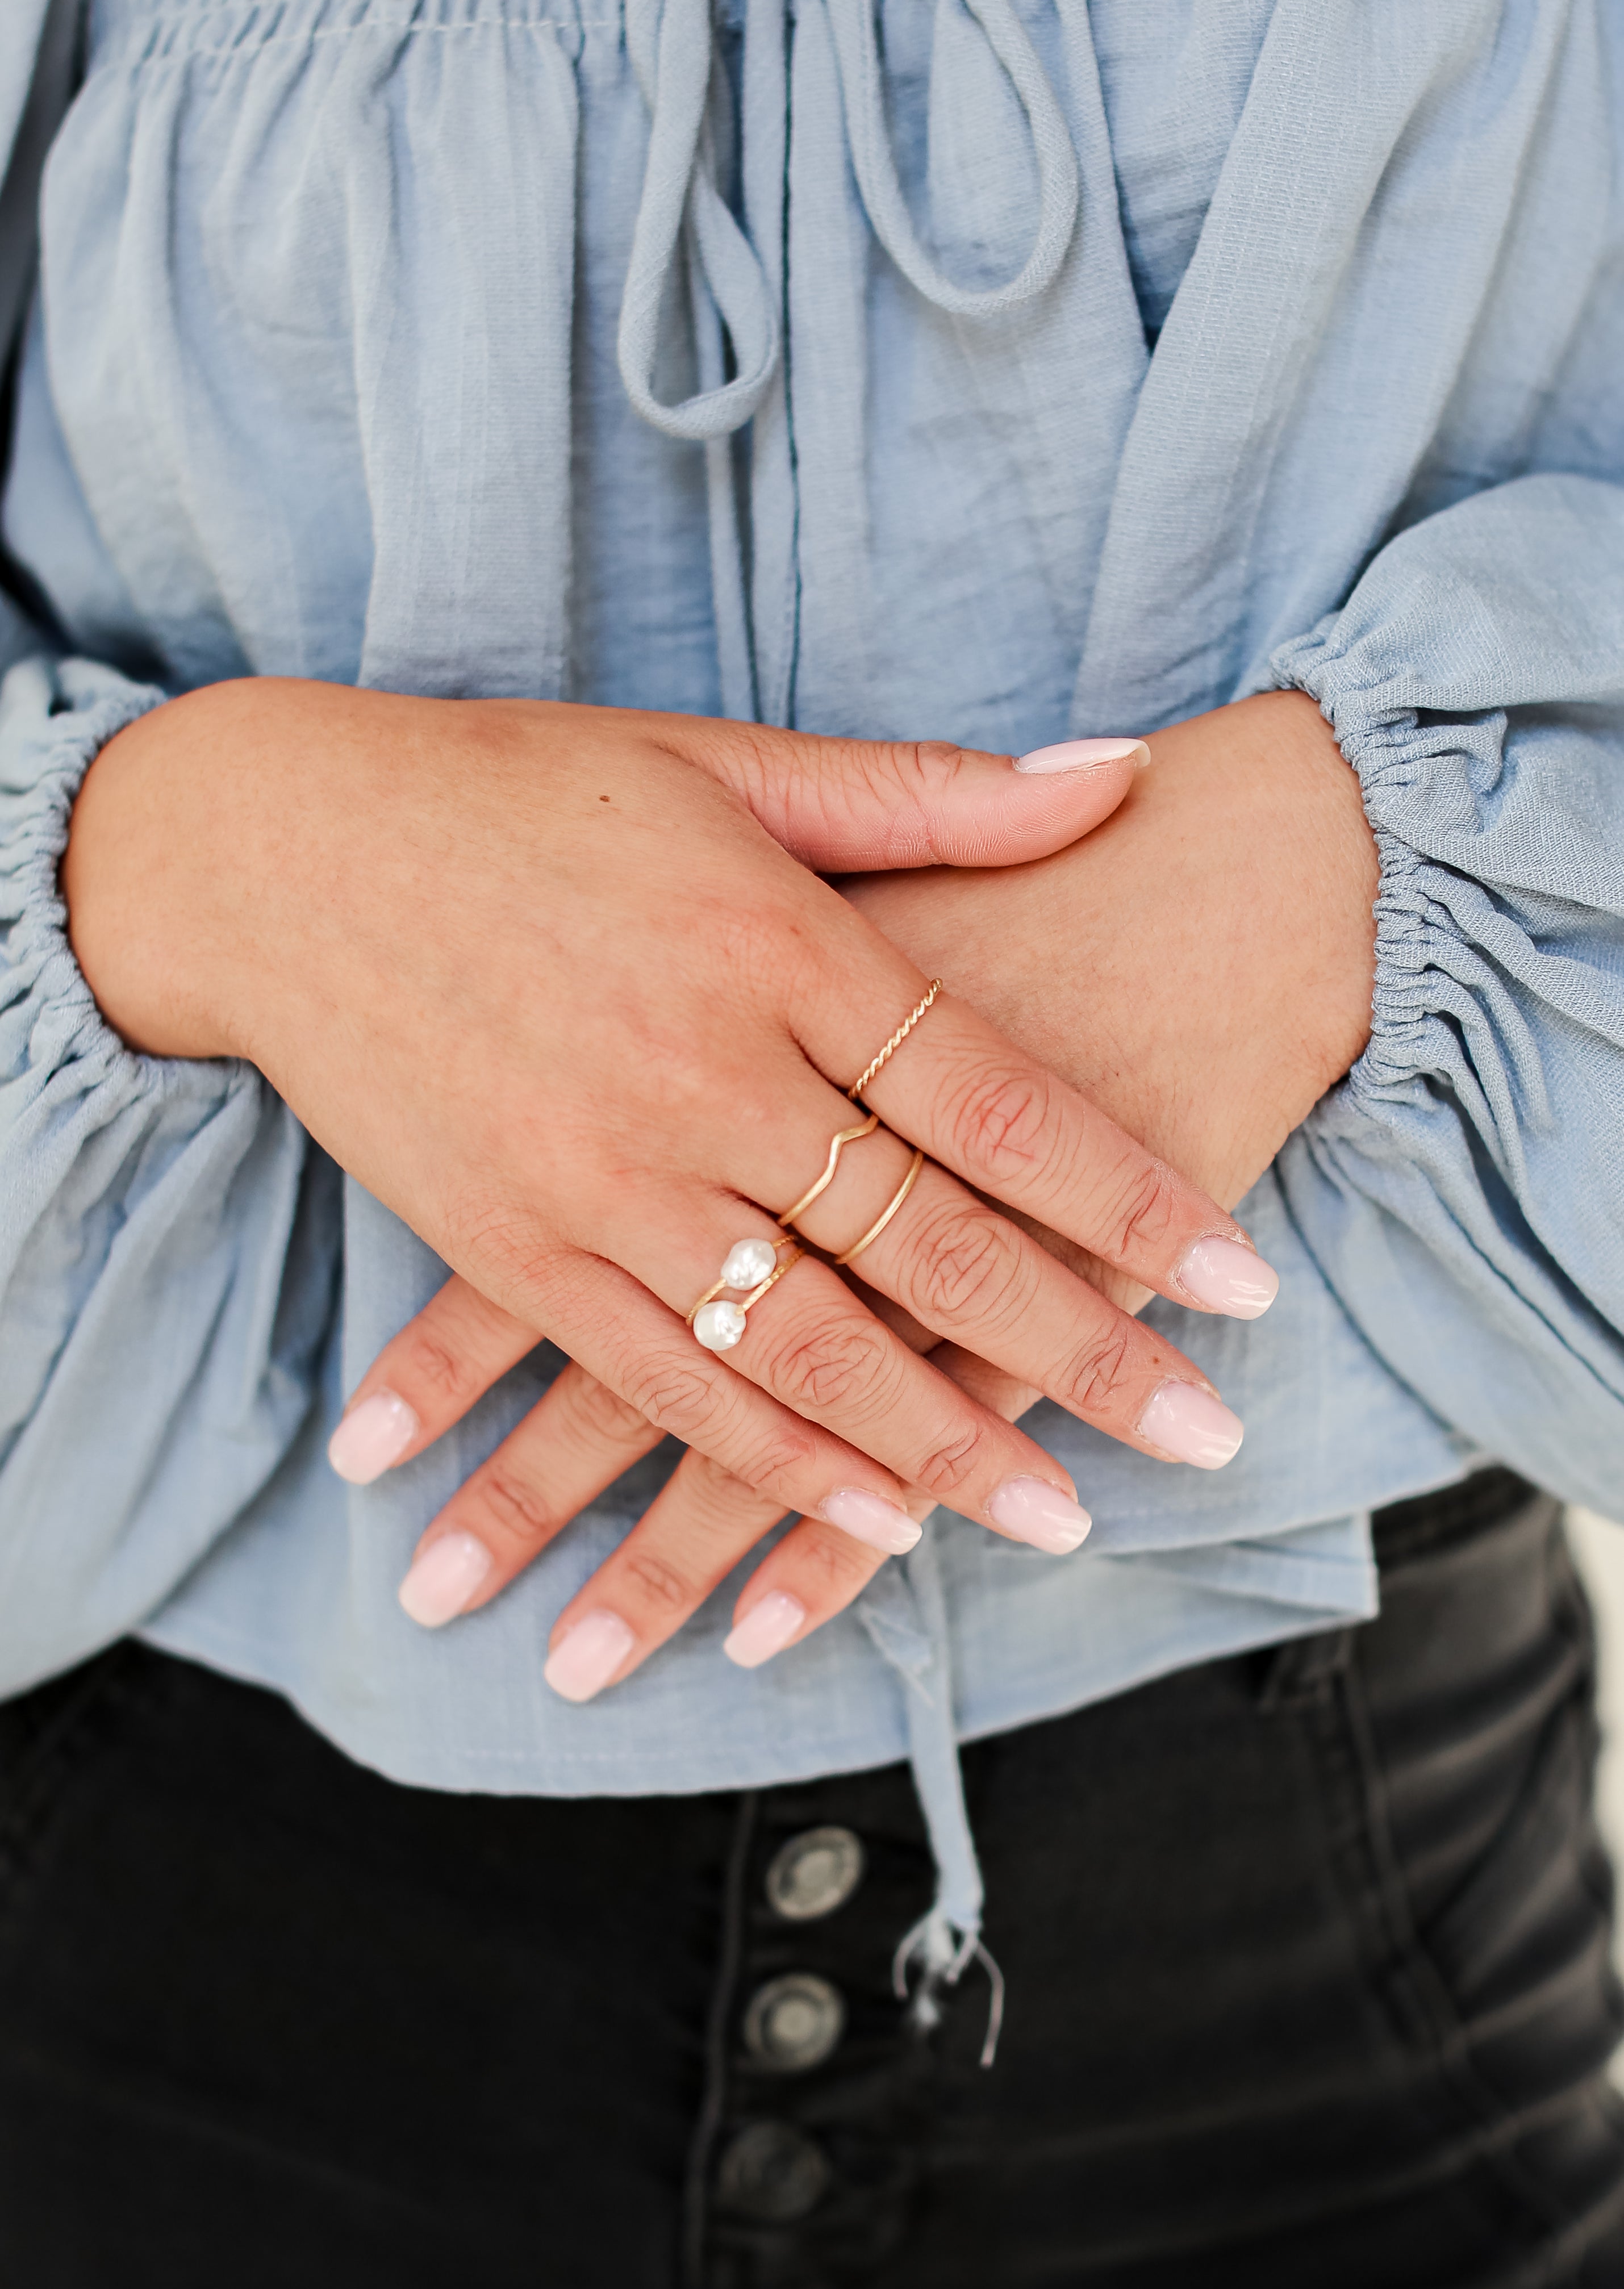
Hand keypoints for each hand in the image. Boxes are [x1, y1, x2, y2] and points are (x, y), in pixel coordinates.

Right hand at [65, 685, 1268, 1689]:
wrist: (276, 849)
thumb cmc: (517, 789)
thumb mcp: (724, 760)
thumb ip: (929, 798)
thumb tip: (1121, 781)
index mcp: (778, 945)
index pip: (996, 1101)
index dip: (1128, 1199)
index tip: (1240, 1283)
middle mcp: (704, 1074)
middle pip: (929, 1245)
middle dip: (1078, 1355)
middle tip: (1198, 1440)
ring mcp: (604, 1177)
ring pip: (807, 1348)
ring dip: (943, 1447)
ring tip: (1058, 1520)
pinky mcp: (517, 1247)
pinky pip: (669, 1385)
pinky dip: (772, 1467)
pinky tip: (864, 1528)